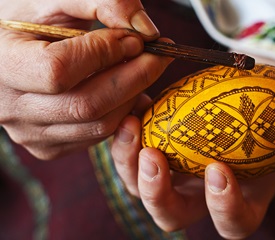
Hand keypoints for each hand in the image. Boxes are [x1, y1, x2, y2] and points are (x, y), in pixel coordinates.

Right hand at [0, 0, 172, 158]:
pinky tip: (127, 91)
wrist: (11, 46)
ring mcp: (31, 133)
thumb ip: (102, 2)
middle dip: (135, 77)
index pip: (59, 70)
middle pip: (87, 105)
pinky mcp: (49, 145)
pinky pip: (97, 136)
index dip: (104, 53)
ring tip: (144, 70)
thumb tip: (146, 31)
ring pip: (98, 125)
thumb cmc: (31, 19)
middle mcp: (11, 108)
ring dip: (133, 96)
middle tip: (159, 55)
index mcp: (3, 64)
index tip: (133, 39)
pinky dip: (122, 114)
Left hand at [111, 81, 274, 238]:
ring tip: (133, 123)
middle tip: (154, 156)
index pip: (231, 223)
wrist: (248, 117)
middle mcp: (197, 198)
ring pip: (138, 187)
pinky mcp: (151, 152)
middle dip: (157, 193)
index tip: (220, 170)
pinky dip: (127, 132)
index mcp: (236, 203)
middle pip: (170, 215)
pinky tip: (136, 103)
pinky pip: (130, 152)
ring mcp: (171, 178)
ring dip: (128, 160)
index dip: (224, 206)